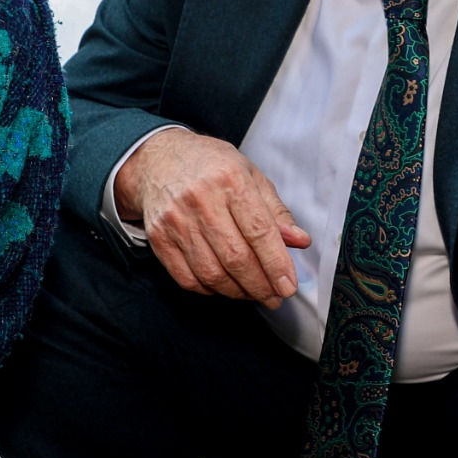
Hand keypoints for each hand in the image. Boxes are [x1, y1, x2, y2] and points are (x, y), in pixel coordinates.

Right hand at [113, 127, 309, 304]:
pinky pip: (187, 278)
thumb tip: (299, 241)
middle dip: (260, 285)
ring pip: (211, 273)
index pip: (259, 231)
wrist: (159, 160)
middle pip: (235, 257)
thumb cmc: (211, 166)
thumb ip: (276, 211)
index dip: (276, 264)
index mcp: (230, 179)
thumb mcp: (251, 176)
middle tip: (275, 297)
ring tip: (254, 293)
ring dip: (237, 292)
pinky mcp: (158, 238)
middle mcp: (201, 199)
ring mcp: (176, 220)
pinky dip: (210, 289)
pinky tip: (224, 285)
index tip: (288, 286)